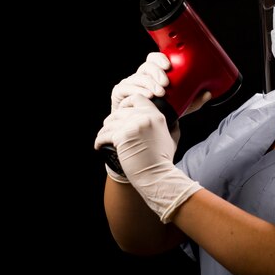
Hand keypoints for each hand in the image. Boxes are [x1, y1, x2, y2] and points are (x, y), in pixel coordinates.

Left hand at [94, 94, 201, 222]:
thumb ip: (171, 127)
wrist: (157, 175)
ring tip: (102, 138)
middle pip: (120, 111)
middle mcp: (145, 117)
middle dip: (112, 120)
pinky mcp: (122, 136)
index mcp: (156, 115)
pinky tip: (99, 146)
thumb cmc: (163, 160)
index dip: (126, 103)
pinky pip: (105, 134)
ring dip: (104, 130)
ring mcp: (133, 126)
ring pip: (110, 122)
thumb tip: (175, 120)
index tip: (121, 111)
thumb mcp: (172, 139)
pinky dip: (100, 140)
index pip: (137, 98)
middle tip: (108, 130)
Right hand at [111, 51, 211, 115]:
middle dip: (156, 73)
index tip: (169, 65)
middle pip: (146, 66)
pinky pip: (125, 89)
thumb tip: (208, 93)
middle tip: (166, 83)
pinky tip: (147, 96)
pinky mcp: (119, 94)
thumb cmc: (161, 114)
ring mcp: (129, 84)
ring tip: (159, 93)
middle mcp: (140, 77)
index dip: (160, 58)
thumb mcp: (181, 107)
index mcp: (153, 75)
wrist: (145, 131)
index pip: (154, 59)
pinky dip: (136, 91)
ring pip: (137, 78)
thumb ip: (194, 100)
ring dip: (149, 84)